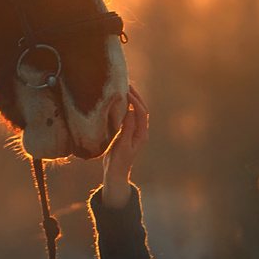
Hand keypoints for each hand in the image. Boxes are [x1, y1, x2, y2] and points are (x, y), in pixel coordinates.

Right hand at [98, 87, 148, 207]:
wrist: (116, 172)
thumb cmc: (118, 161)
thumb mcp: (122, 144)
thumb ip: (127, 128)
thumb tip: (132, 111)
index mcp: (141, 134)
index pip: (142, 113)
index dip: (135, 101)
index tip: (126, 92)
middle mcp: (141, 132)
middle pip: (143, 110)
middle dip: (137, 97)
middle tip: (127, 85)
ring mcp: (136, 132)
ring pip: (138, 112)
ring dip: (133, 100)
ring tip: (125, 89)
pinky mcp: (129, 133)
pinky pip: (131, 116)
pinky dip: (128, 107)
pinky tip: (121, 102)